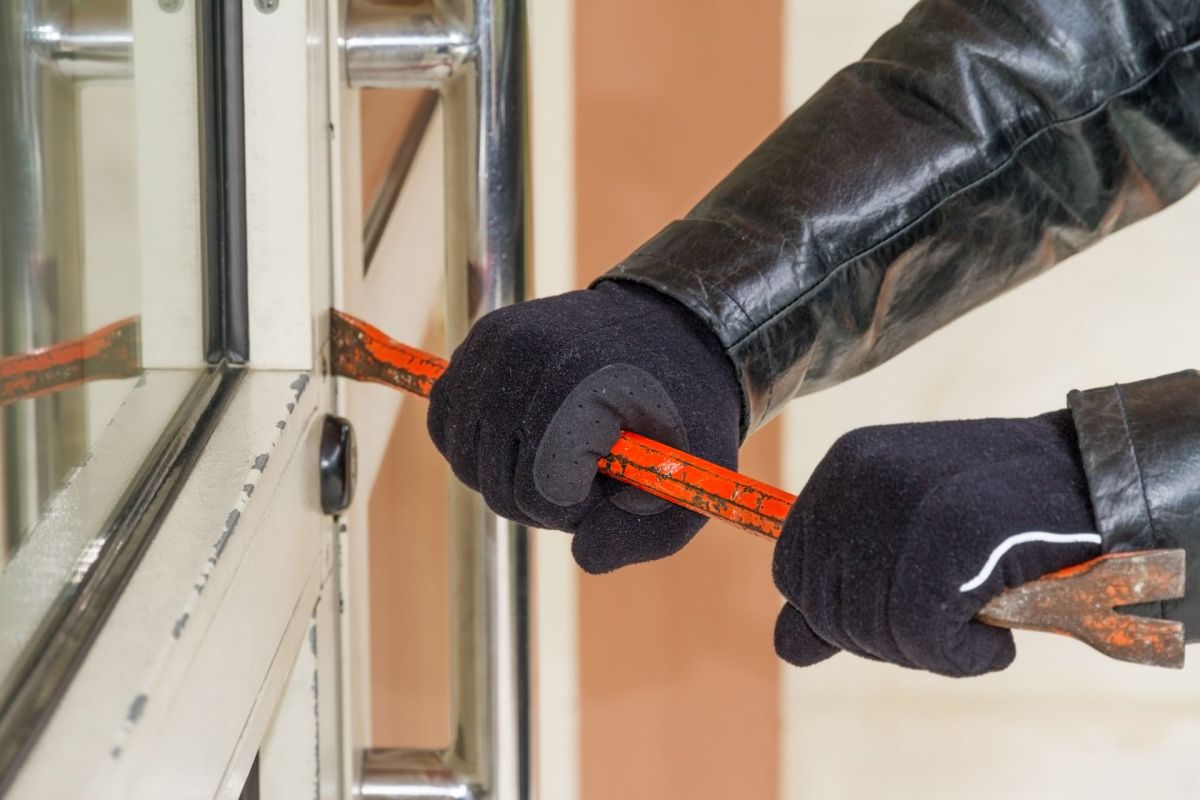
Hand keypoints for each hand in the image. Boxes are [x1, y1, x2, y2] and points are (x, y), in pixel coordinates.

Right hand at [428, 281, 741, 572]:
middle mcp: (529, 357)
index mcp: (583, 387)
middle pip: (499, 486)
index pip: (542, 494)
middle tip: (592, 467)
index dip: (578, 508)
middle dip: (546, 496)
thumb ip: (639, 535)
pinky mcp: (479, 341)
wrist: (675, 330)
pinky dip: (478, 446)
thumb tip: (581, 555)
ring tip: (562, 447)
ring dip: (511, 475)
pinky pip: (446, 425)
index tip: (610, 479)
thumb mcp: (688, 485)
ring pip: (467, 462)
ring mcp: (497, 344)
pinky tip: (523, 435)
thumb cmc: (686, 414)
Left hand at [773, 410, 1099, 676]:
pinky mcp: (955, 534)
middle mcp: (863, 475)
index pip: (790, 574)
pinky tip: (997, 640)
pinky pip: (927, 638)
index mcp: (843, 467)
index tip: (900, 612)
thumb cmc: (994, 515)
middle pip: (829, 610)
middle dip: (886, 639)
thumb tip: (786, 648)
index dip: (837, 617)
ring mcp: (907, 500)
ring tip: (978, 622)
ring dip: (931, 651)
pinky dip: (966, 657)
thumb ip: (842, 585)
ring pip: (874, 629)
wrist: (1089, 481)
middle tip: (949, 623)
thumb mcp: (903, 536)